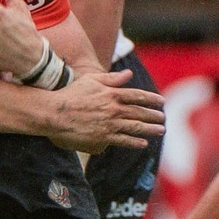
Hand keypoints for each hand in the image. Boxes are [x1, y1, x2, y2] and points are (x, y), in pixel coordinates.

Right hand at [47, 70, 162, 153]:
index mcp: (112, 94)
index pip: (137, 96)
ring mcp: (109, 124)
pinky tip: (143, 143)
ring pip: (135, 127)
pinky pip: (123, 140)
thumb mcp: (91, 80)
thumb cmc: (71, 94)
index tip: (161, 102)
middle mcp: (114, 109)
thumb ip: (111, 78)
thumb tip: (128, 74)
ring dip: (150, 129)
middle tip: (162, 118)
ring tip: (160, 131)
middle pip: (139, 112)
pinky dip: (134, 142)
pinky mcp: (102, 137)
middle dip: (153, 115)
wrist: (55, 113)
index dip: (151, 99)